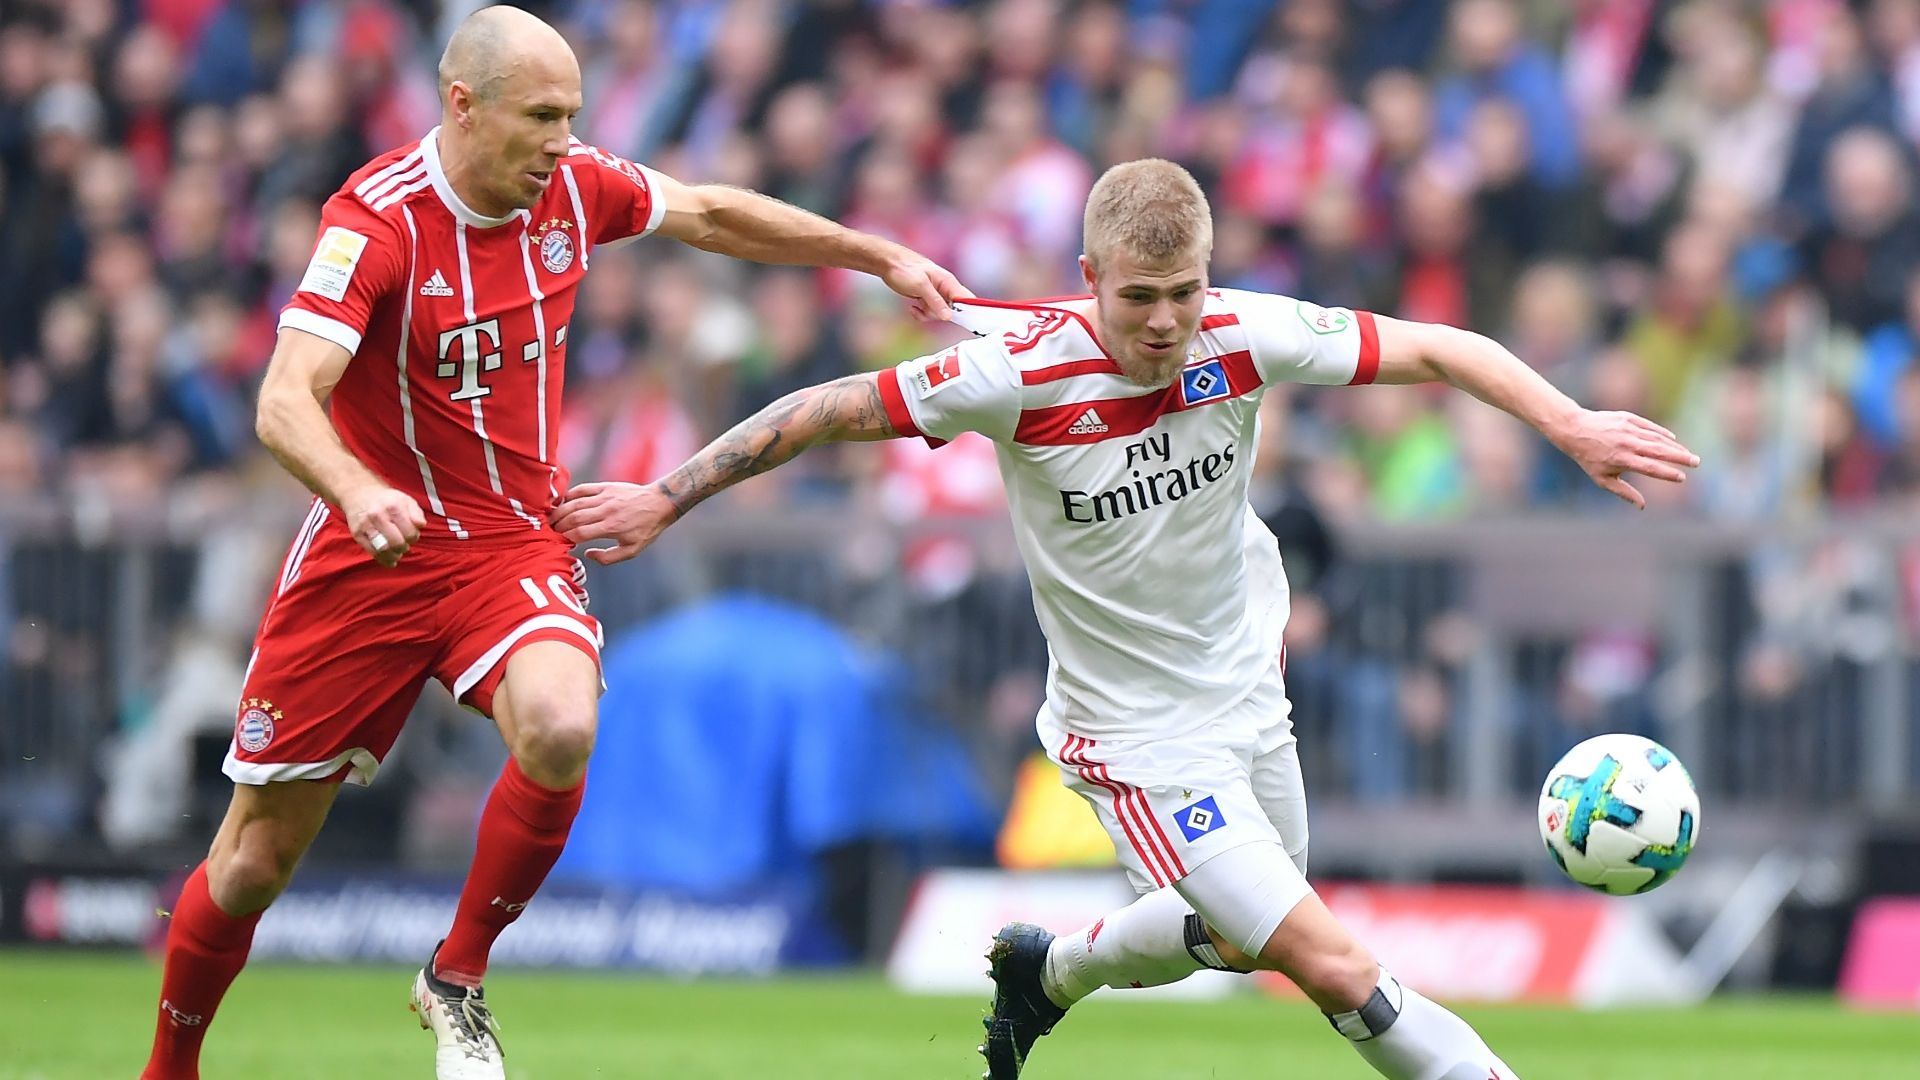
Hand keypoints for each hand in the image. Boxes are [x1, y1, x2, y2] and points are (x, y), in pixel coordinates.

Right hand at [340, 484, 424, 566]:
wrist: (360, 493)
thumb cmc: (387, 500)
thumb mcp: (406, 500)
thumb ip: (417, 513)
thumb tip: (421, 525)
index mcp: (393, 507)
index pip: (409, 532)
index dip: (414, 538)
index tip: (412, 536)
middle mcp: (378, 516)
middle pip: (396, 543)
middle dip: (404, 547)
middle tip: (404, 545)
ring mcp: (366, 525)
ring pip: (383, 549)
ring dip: (394, 556)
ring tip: (397, 553)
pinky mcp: (357, 534)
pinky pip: (372, 552)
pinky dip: (383, 559)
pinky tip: (389, 558)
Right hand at [550, 481, 679, 564]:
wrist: (660, 503)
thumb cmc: (646, 529)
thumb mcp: (632, 550)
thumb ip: (609, 557)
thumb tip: (586, 554)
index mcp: (611, 527)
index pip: (579, 533)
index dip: (565, 538)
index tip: (558, 542)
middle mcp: (606, 511)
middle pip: (573, 517)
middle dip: (558, 525)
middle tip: (550, 531)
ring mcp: (605, 496)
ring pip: (574, 503)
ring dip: (559, 511)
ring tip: (551, 519)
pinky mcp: (606, 486)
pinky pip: (582, 489)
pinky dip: (569, 495)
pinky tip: (562, 503)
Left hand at [878, 248, 973, 321]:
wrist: (888, 263)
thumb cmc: (905, 268)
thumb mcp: (921, 285)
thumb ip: (935, 301)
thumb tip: (949, 316)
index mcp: (948, 282)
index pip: (966, 299)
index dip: (968, 311)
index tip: (963, 322)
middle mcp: (944, 288)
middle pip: (953, 310)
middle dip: (939, 314)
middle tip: (926, 308)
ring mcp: (936, 294)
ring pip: (939, 313)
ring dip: (927, 314)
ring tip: (915, 306)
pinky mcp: (926, 298)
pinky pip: (929, 312)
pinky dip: (921, 313)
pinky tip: (912, 307)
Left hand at [1549, 409, 1699, 508]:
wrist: (1575, 429)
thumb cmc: (1589, 458)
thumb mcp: (1601, 479)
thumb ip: (1623, 492)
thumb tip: (1642, 506)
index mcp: (1621, 460)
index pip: (1649, 468)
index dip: (1666, 473)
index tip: (1682, 478)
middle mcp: (1627, 444)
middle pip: (1658, 451)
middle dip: (1679, 457)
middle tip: (1696, 462)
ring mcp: (1628, 429)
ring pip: (1656, 438)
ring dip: (1674, 446)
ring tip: (1688, 454)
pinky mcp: (1628, 418)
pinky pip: (1649, 427)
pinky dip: (1661, 433)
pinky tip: (1672, 439)